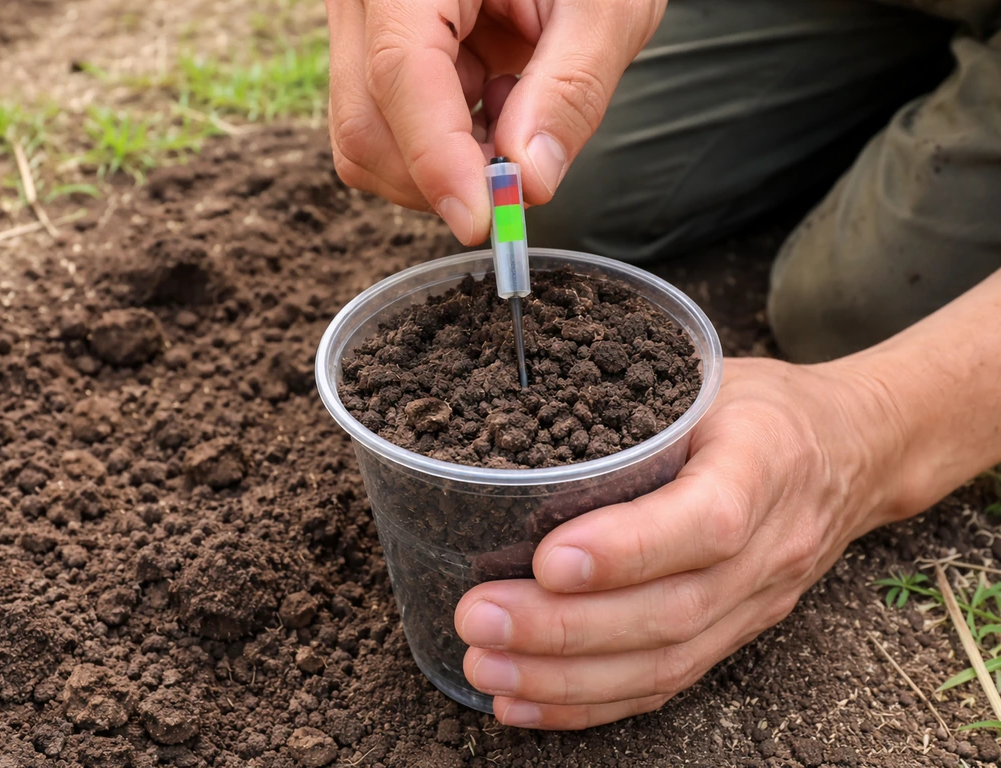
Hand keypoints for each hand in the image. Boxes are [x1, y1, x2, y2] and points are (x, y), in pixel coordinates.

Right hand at [327, 0, 664, 243]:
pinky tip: (494, 97)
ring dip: (448, 161)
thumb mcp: (605, 6)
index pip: (398, 70)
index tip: (483, 220)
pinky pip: (388, 131)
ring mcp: (361, 27)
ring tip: (514, 103)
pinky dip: (447, 145)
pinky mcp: (374, 55)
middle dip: (443, 174)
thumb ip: (570, 91)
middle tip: (521, 169)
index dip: (436, 157)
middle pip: (366, 124)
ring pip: (370, 141)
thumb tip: (531, 182)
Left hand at [454, 357, 903, 728]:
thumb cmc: (762, 406)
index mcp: (767, 463)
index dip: (628, 550)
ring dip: (566, 679)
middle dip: (566, 628)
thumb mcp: (708, 377)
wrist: (854, 452)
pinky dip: (591, 703)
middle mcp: (771, 546)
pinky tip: (525, 702)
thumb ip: (636, 410)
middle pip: (673, 610)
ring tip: (486, 666)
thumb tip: (525, 436)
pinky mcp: (739, 631)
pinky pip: (670, 682)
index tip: (547, 560)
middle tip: (479, 619)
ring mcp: (758, 600)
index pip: (708, 521)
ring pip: (667, 662)